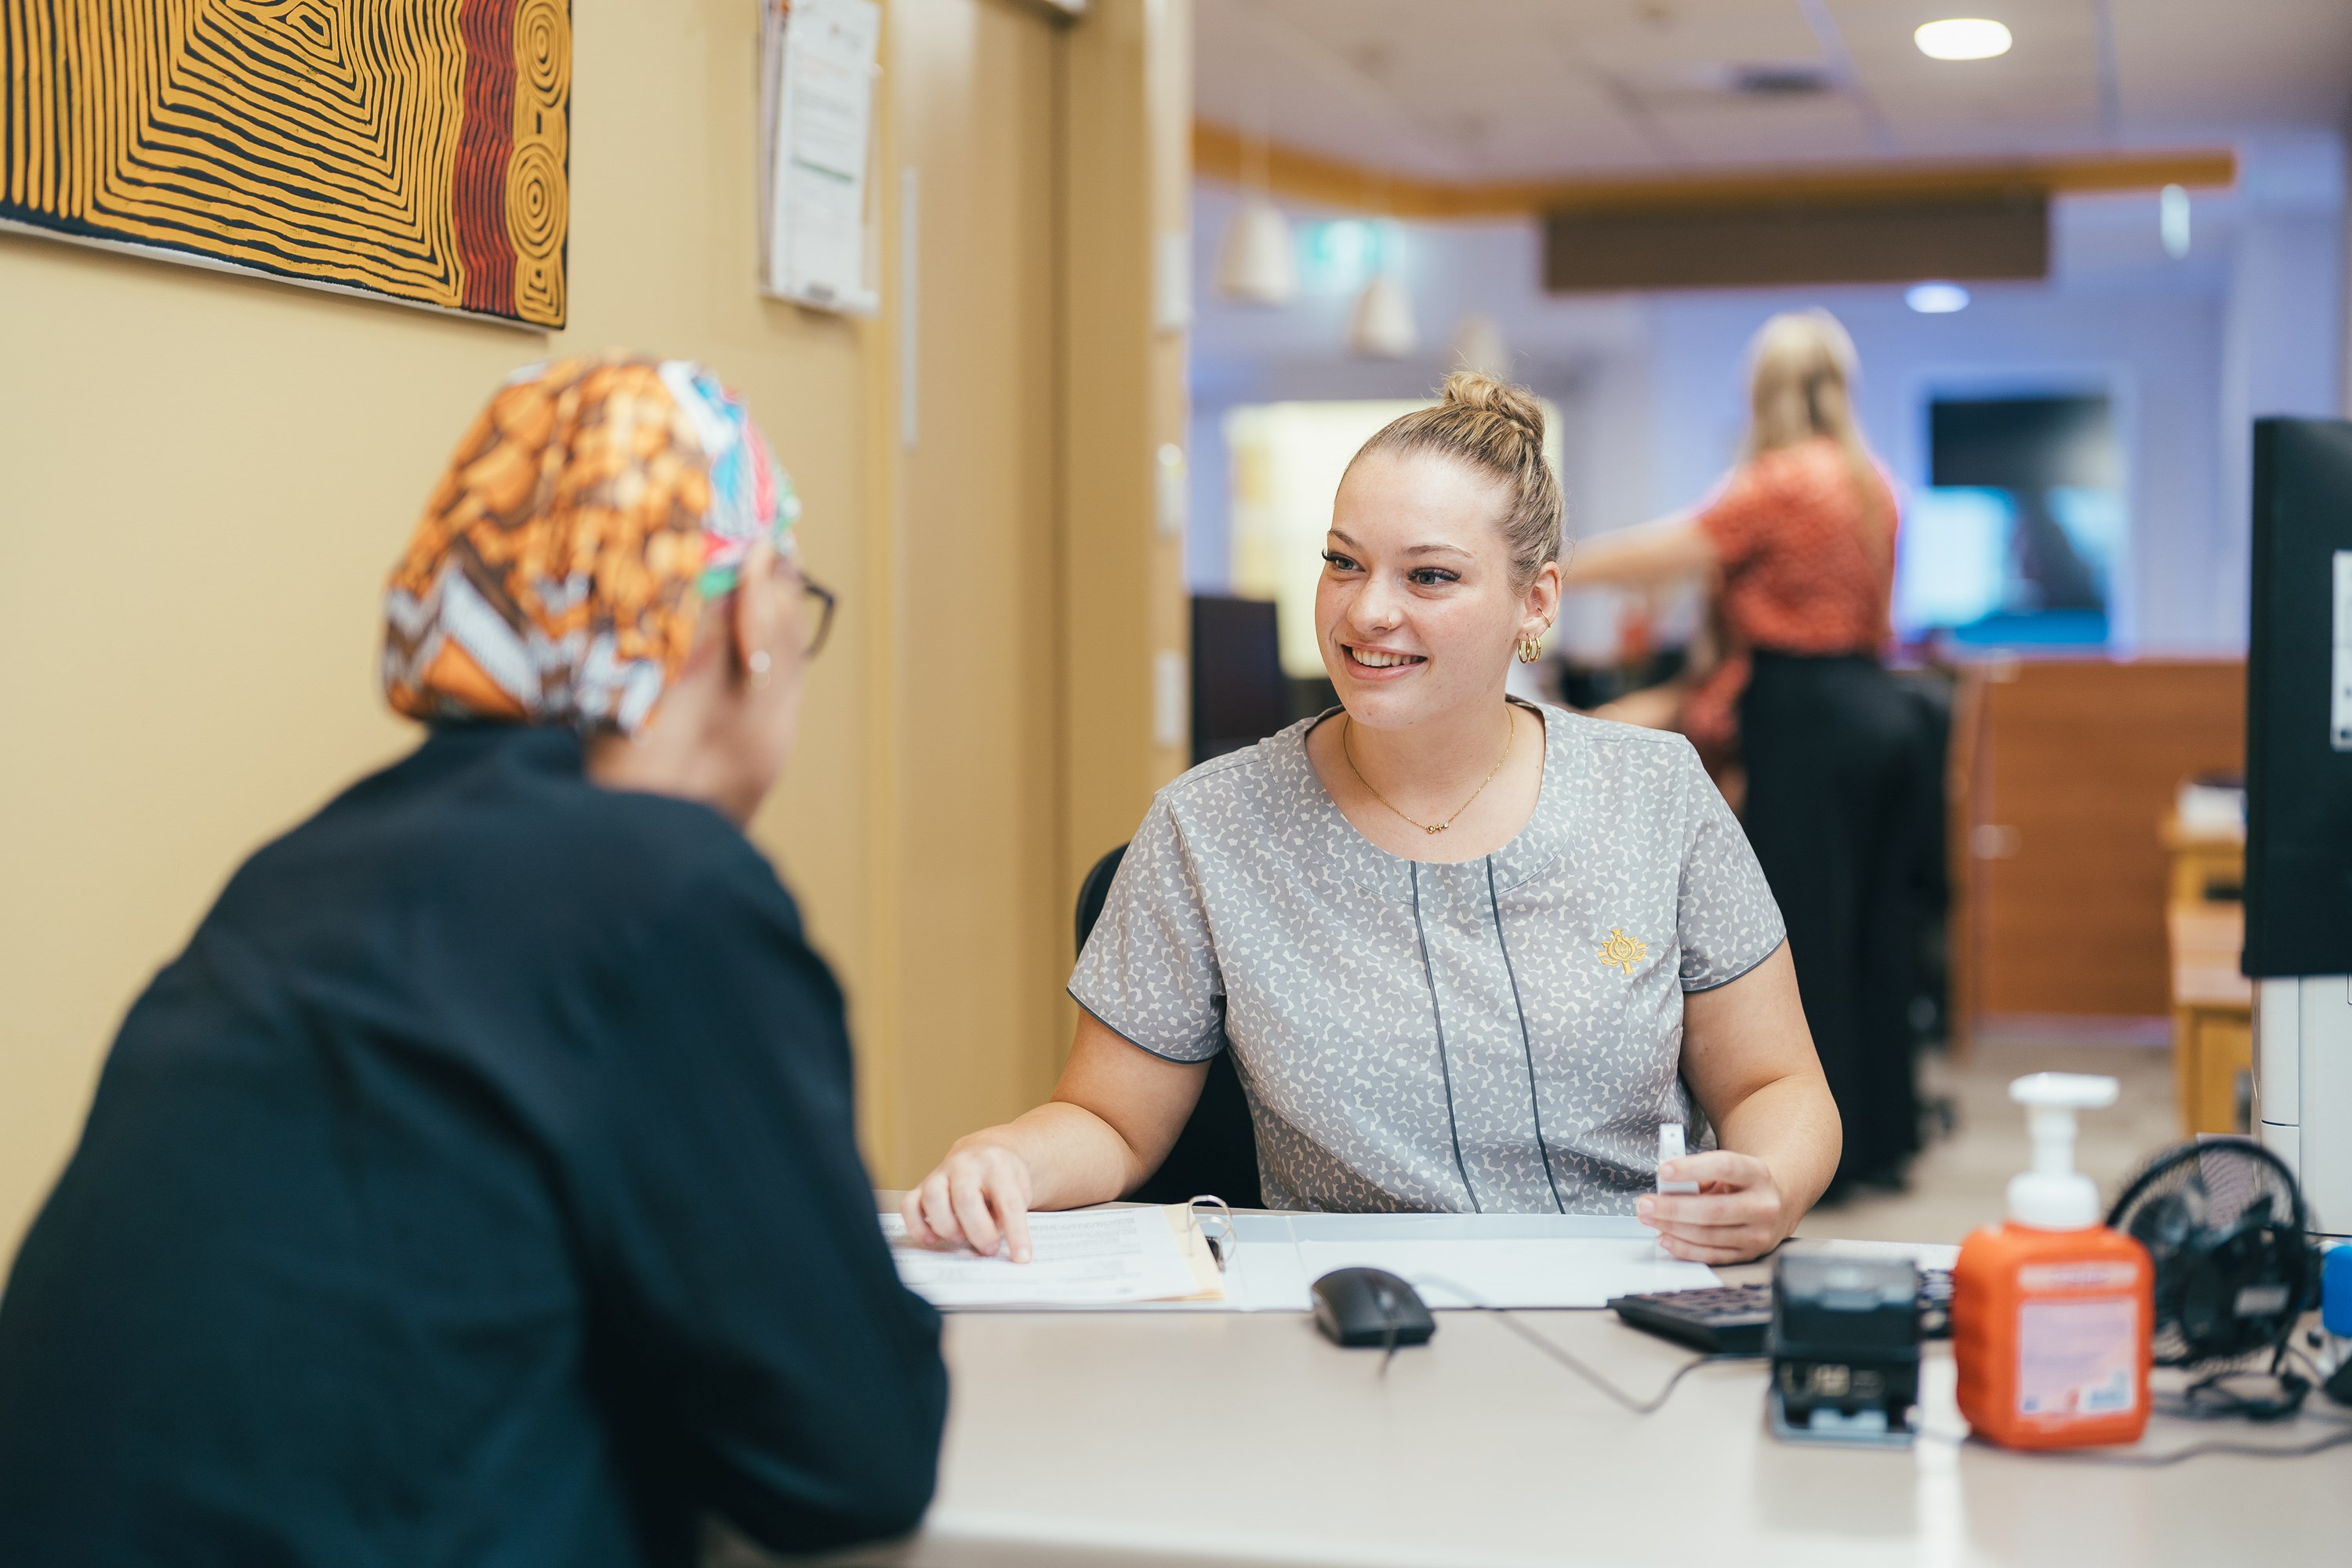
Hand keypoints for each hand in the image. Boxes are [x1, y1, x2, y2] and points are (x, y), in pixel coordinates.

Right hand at [900, 1141, 1036, 1263]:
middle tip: (989, 1249)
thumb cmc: (1005, 1177)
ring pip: (933, 1197)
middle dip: (978, 1231)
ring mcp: (941, 1172)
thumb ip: (1009, 1214)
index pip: (1007, 1202)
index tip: (1021, 1257)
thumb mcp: (1020, 1190)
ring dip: (946, 1226)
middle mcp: (966, 1164)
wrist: (987, 1151)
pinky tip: (933, 1239)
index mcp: (996, 1163)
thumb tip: (1000, 1248)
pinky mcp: (923, 1184)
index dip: (1016, 1233)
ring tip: (960, 1239)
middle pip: (965, 1198)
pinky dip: (917, 1226)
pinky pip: (909, 1204)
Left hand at [1635, 1150, 1792, 1263]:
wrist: (1779, 1203)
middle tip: (1645, 1204)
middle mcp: (1763, 1206)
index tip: (1663, 1171)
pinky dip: (1684, 1248)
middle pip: (1713, 1210)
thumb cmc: (1742, 1183)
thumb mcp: (1728, 1170)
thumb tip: (1667, 1186)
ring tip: (1649, 1219)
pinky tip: (1665, 1238)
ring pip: (1709, 1235)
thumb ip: (1700, 1174)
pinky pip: (1711, 1255)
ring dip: (1672, 1228)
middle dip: (1673, 1208)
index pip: (1725, 1167)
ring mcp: (1758, 1234)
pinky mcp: (1749, 1255)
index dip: (1692, 1169)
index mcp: (1758, 1174)